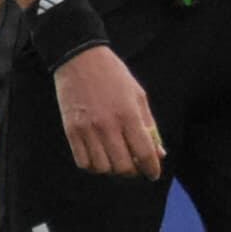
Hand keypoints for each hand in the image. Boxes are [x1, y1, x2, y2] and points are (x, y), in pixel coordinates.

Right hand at [57, 42, 164, 175]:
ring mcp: (87, 129)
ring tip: (116, 160)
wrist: (79, 58)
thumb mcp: (138, 95)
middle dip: (133, 171)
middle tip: (135, 166)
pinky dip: (94, 166)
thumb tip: (159, 153)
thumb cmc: (114, 75)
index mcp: (129, 114)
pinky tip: (100, 156)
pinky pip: (83, 162)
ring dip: (113, 169)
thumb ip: (149, 126)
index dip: (152, 169)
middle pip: (123, 166)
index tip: (153, 173)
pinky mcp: (71, 131)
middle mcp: (108, 125)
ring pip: (103, 168)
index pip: (144, 153)